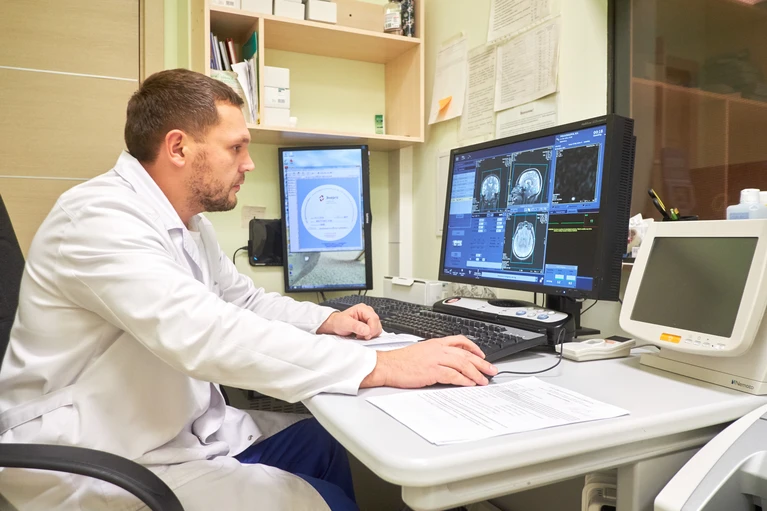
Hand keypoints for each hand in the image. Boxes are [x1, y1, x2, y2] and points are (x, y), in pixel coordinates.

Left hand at [316, 304, 382, 339]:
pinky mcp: (370, 325)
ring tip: (360, 335)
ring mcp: (369, 319)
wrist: (335, 325)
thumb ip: (356, 326)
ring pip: (377, 328)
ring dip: (370, 335)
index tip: (366, 336)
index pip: (374, 318)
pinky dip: (370, 336)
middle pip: (377, 324)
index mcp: (363, 309)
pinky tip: (362, 336)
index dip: (372, 328)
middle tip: (361, 336)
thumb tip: (367, 330)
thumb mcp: (345, 323)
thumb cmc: (338, 322)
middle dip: (371, 332)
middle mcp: (368, 313)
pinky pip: (375, 332)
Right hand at [360, 336, 497, 387]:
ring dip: (476, 373)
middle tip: (492, 370)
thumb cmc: (400, 361)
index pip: (460, 341)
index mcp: (435, 343)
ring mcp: (435, 359)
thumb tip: (448, 363)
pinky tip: (470, 384)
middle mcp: (438, 349)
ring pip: (462, 364)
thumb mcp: (420, 352)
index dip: (474, 348)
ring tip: (484, 380)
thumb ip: (435, 354)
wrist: (387, 365)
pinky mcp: (432, 371)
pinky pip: (453, 375)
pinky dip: (464, 380)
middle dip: (481, 362)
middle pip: (466, 354)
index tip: (482, 354)